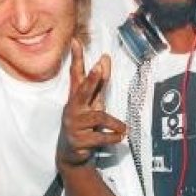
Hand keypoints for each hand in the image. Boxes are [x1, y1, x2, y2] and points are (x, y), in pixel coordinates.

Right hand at [57, 40, 126, 168]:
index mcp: (76, 97)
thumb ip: (99, 82)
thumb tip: (105, 58)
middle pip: (82, 91)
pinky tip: (120, 138)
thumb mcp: (93, 101)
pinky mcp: (78, 141)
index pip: (76, 74)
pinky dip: (113, 137)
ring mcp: (74, 124)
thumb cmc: (85, 124)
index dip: (77, 58)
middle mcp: (73, 108)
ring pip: (98, 118)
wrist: (72, 154)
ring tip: (124, 129)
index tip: (76, 42)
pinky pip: (100, 137)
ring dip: (114, 124)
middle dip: (91, 79)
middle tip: (98, 67)